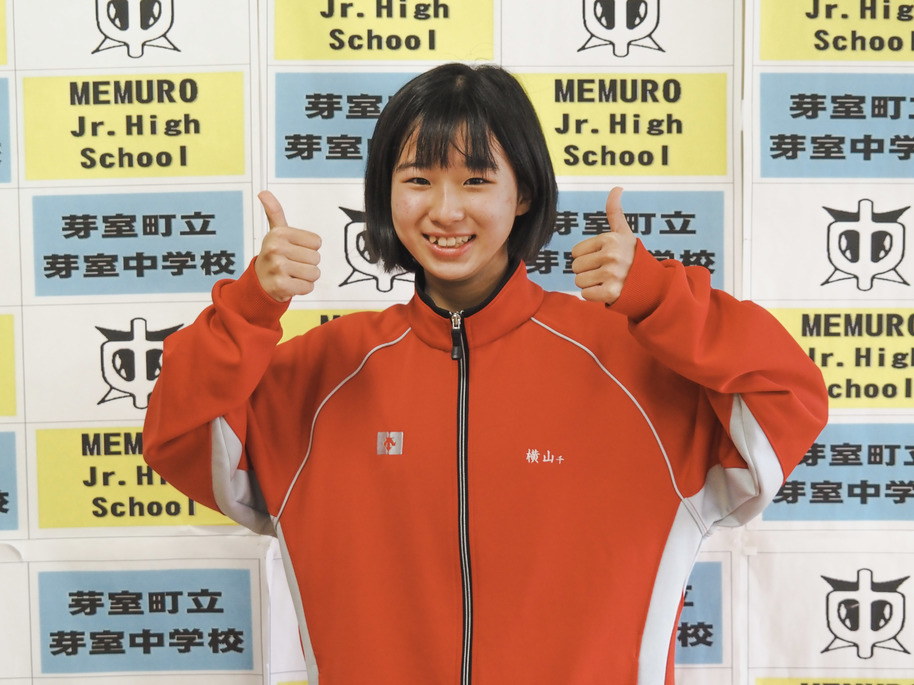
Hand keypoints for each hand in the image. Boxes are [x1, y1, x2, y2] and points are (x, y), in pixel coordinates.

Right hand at [254, 191, 321, 301]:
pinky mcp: (280, 286)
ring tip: (291, 274)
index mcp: (279, 233)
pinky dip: (302, 289)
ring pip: (314, 273)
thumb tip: (263, 192)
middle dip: (308, 264)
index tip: (293, 251)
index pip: (317, 242)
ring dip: (306, 277)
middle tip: (292, 265)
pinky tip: (290, 284)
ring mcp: (277, 267)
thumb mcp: (275, 233)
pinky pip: (308, 287)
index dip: (309, 249)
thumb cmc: (273, 256)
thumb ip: (274, 212)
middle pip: (316, 258)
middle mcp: (276, 248)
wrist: (258, 284)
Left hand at [570, 187, 635, 304]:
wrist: (652, 283)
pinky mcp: (611, 293)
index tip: (603, 258)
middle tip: (606, 271)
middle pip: (575, 267)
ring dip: (591, 284)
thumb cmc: (632, 257)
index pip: (575, 252)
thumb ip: (615, 211)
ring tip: (608, 280)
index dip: (587, 257)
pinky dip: (594, 296)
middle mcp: (610, 255)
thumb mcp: (624, 232)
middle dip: (588, 271)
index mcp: (609, 239)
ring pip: (579, 282)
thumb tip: (617, 187)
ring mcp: (611, 274)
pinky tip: (609, 291)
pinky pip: (585, 295)